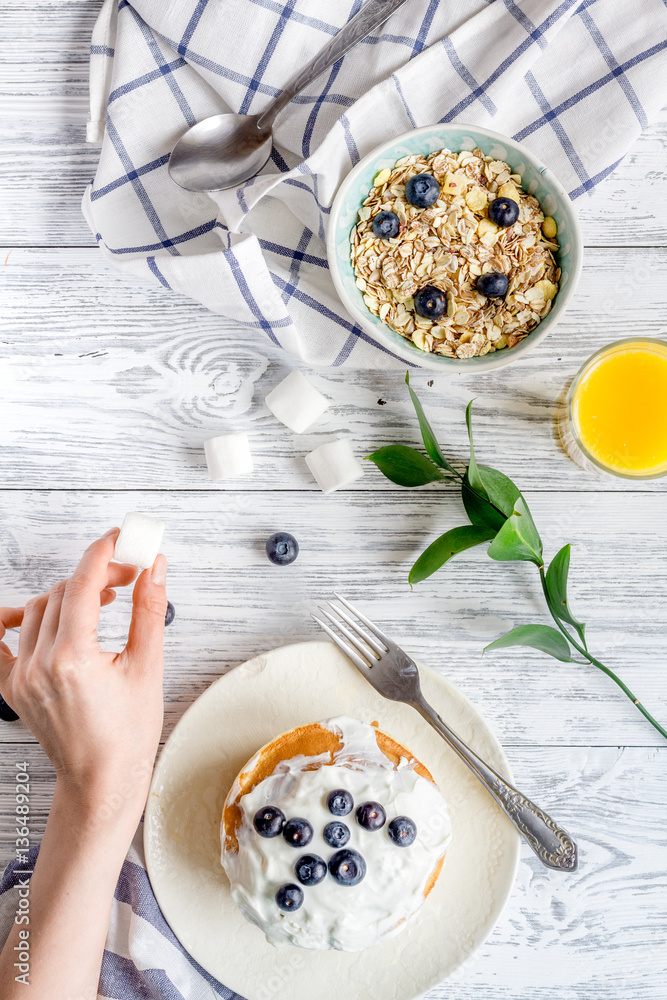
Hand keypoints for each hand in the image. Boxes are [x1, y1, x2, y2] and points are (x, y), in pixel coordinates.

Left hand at [0, 528, 167, 828]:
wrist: (101, 779)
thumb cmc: (128, 733)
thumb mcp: (148, 666)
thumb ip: (148, 609)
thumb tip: (153, 567)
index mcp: (73, 659)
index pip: (83, 583)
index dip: (104, 553)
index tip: (122, 540)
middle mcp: (39, 665)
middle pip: (62, 592)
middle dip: (96, 576)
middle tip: (128, 577)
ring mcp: (20, 677)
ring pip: (38, 609)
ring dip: (69, 596)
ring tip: (102, 601)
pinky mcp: (12, 686)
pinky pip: (0, 640)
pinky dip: (15, 619)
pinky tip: (35, 612)